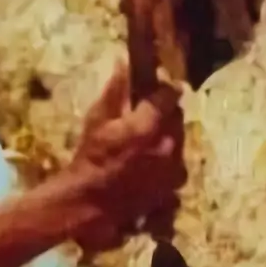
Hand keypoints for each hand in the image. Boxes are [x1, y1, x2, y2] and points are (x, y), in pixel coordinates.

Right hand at [70, 59, 185, 249]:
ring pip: (178, 143)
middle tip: (146, 117)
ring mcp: (173, 170)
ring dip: (167, 138)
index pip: (170, 94)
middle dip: (165, 114)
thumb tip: (124, 62)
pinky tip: (149, 166)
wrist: (87, 204)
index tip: (155, 89)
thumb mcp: (95, 119)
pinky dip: (167, 161)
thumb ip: (114, 90)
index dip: (163, 89)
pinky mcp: (173, 189)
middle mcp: (168, 146)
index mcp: (149, 126)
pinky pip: (176, 166)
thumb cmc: (88, 158)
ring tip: (146, 144)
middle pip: (177, 119)